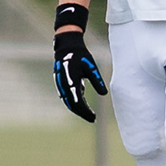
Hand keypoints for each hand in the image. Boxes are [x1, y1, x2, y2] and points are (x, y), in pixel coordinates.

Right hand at [53, 2, 107, 122]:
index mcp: (72, 81)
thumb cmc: (80, 55)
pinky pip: (66, 96)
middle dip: (82, 113)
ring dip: (77, 109)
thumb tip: (104, 94)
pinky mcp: (61, 82)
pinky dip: (73, 102)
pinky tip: (81, 104)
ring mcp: (61, 84)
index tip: (94, 118)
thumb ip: (97, 80)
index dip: (86, 112)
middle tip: (92, 119)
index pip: (78, 103)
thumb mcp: (91, 67)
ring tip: (87, 114)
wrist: (67, 46)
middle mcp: (64, 85)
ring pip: (68, 101)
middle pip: (72, 105)